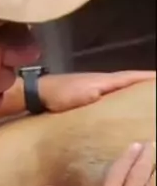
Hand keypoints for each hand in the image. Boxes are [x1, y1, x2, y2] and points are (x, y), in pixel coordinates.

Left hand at [38, 70, 155, 112]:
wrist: (39, 94)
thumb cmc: (62, 94)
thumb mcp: (85, 95)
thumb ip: (101, 95)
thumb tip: (119, 99)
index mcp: (106, 80)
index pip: (132, 77)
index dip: (148, 78)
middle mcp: (103, 82)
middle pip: (129, 81)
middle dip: (144, 85)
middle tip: (155, 94)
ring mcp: (94, 88)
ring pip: (119, 89)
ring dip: (133, 92)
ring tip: (145, 101)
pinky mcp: (86, 96)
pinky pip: (109, 96)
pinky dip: (119, 98)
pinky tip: (120, 108)